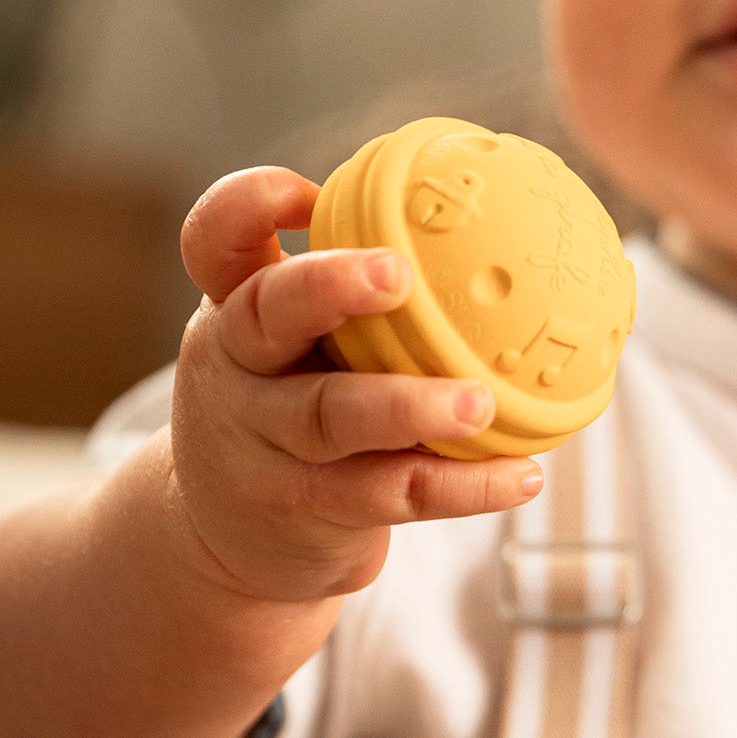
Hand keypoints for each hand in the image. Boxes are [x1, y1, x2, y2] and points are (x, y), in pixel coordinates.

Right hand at [168, 166, 542, 602]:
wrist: (221, 541)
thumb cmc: (285, 408)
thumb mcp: (287, 344)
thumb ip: (344, 290)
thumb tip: (484, 222)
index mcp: (235, 309)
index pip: (214, 240)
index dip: (250, 203)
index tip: (312, 196)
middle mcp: (237, 369)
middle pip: (266, 314)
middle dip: (328, 286)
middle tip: (398, 272)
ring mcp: (266, 442)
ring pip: (332, 416)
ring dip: (409, 405)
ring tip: (480, 402)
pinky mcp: (308, 507)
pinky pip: (394, 491)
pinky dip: (464, 485)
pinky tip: (522, 474)